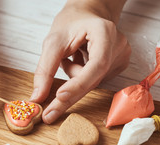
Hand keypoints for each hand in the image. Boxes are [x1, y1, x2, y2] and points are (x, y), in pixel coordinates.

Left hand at [30, 0, 130, 123]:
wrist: (87, 15)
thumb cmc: (72, 23)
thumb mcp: (53, 41)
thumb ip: (45, 69)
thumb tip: (38, 97)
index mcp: (105, 32)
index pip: (95, 65)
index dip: (78, 84)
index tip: (60, 97)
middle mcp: (118, 46)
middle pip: (94, 80)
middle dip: (69, 95)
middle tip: (49, 114)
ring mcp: (121, 57)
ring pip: (92, 83)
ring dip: (75, 77)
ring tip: (72, 56)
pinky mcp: (118, 66)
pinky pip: (95, 81)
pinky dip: (82, 76)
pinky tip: (81, 60)